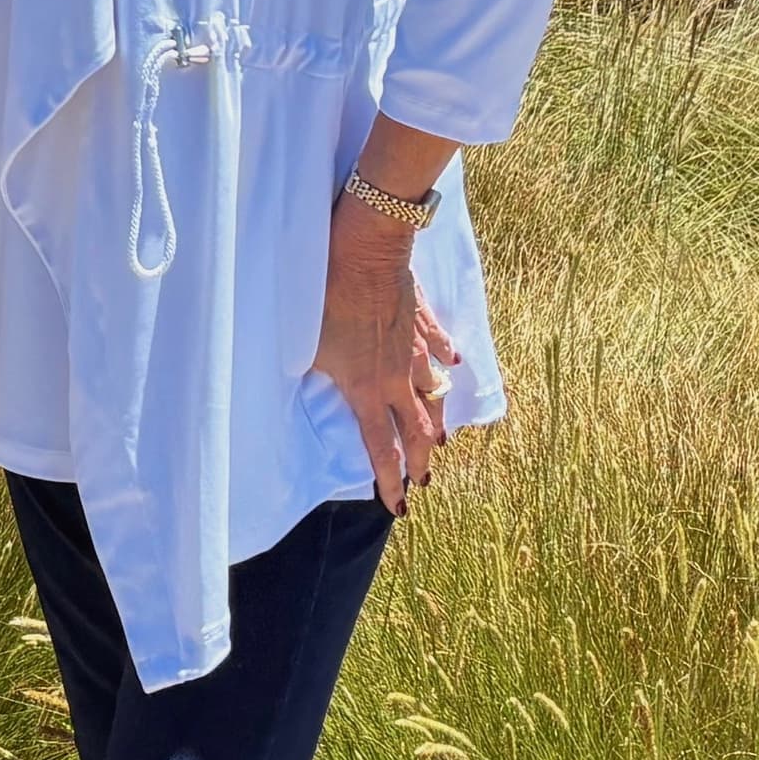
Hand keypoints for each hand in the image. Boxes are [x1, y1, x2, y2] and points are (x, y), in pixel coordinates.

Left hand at [312, 209, 461, 514]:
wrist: (365, 251)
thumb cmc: (325, 297)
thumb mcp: (306, 345)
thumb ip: (316, 374)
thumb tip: (315, 389)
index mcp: (367, 390)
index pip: (382, 450)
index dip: (390, 482)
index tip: (399, 508)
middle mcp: (398, 377)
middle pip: (417, 430)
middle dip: (421, 461)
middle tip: (425, 482)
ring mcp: (415, 349)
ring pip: (432, 394)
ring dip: (435, 419)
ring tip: (439, 439)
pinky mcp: (422, 321)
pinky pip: (439, 346)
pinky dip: (446, 359)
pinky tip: (452, 367)